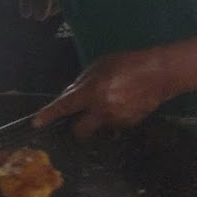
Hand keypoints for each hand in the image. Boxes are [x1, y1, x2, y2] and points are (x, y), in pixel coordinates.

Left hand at [32, 49, 174, 137]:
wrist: (160, 74)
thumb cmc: (127, 63)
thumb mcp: (100, 66)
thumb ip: (82, 82)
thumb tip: (70, 95)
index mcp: (92, 92)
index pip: (65, 107)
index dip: (49, 115)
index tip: (36, 123)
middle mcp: (102, 111)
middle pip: (79, 132)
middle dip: (75, 128)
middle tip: (78, 118)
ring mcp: (116, 121)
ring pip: (97, 129)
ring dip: (96, 121)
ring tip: (107, 104)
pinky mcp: (129, 125)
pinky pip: (113, 126)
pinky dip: (111, 119)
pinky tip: (121, 105)